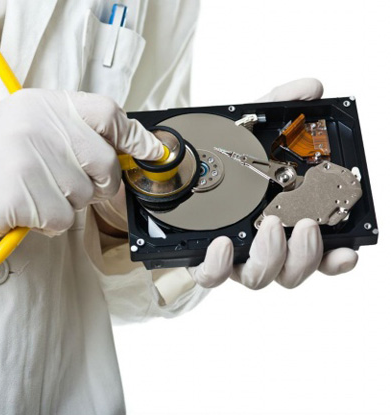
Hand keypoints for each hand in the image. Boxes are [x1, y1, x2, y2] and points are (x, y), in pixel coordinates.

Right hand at [0, 89, 162, 244]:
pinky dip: (47, 225)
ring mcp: (31, 159)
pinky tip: (22, 213)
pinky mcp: (22, 194)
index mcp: (43, 105)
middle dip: (95, 185)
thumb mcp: (19, 125)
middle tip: (67, 189)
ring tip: (30, 195)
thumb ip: (65, 131)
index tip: (151, 152)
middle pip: (103, 163)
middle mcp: (40, 126)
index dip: (133, 136)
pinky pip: (61, 220)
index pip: (106, 113)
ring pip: (82, 196)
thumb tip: (113, 148)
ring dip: (63, 205)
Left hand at [190, 78, 358, 288]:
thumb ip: (279, 110)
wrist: (167, 173)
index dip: (333, 259)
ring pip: (257, 278)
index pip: (314, 252)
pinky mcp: (196, 259)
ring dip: (271, 257)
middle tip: (305, 225)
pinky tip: (224, 244)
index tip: (347, 251)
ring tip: (269, 226)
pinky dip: (219, 266)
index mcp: (279, 222)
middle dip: (304, 255)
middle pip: (290, 271)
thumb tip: (311, 88)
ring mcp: (228, 255)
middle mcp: (257, 246)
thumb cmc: (216, 160)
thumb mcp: (246, 130)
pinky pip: (210, 276)